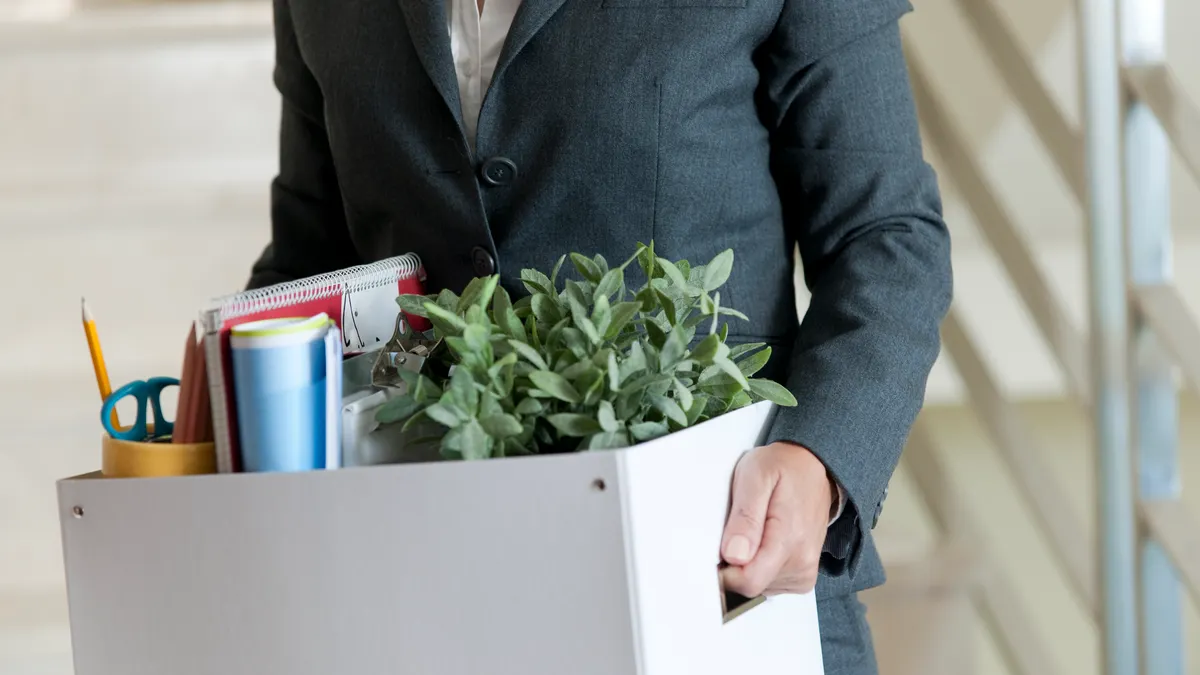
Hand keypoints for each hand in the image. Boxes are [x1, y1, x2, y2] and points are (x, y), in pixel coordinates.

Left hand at [719, 441, 833, 596]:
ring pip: (760, 587)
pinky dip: (761, 568)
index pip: (748, 582)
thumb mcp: (755, 477)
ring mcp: (805, 571)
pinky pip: (771, 585)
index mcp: (789, 539)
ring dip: (749, 565)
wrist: (811, 466)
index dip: (725, 571)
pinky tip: (764, 542)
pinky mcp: (804, 575)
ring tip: (755, 530)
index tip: (720, 546)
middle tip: (739, 529)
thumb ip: (745, 517)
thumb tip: (734, 555)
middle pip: (752, 587)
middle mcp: (803, 561)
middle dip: (736, 563)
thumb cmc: (783, 469)